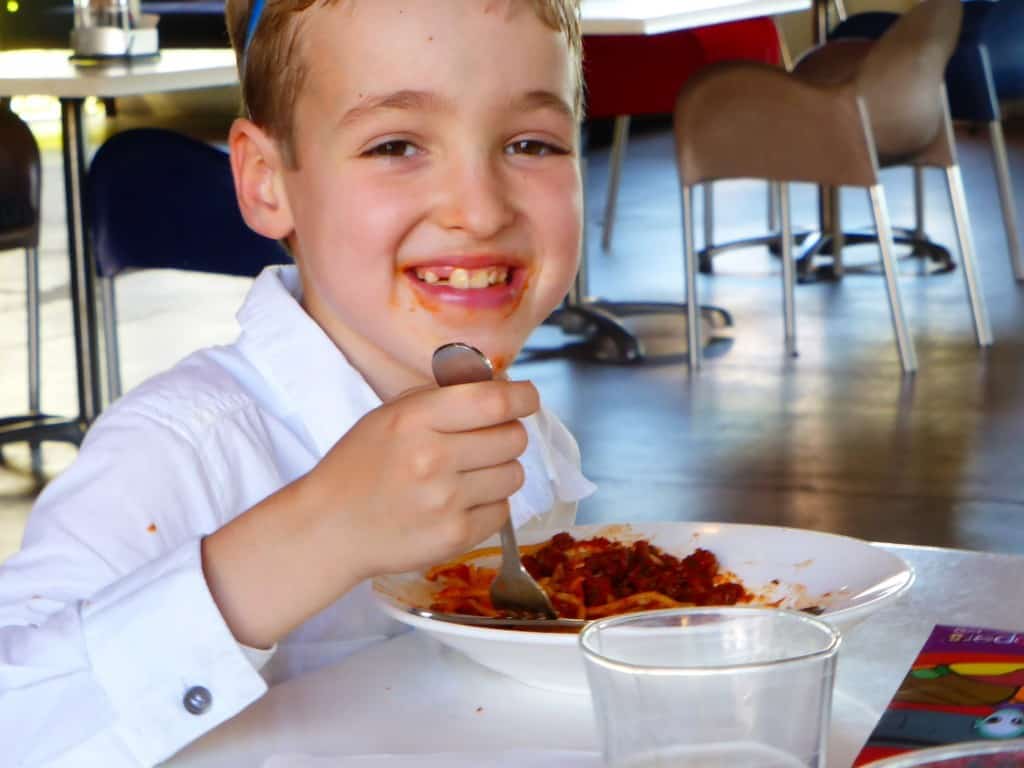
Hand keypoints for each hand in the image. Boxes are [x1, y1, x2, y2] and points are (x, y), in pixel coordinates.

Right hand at [202, 379, 538, 647]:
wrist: (330, 528)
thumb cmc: (361, 465)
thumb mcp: (390, 415)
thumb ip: (442, 396)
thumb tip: (500, 385)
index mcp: (415, 420)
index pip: (494, 402)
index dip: (522, 397)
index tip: (527, 398)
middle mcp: (433, 458)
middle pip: (513, 438)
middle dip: (507, 435)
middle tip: (487, 442)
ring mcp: (446, 501)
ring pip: (514, 475)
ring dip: (500, 471)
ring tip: (469, 475)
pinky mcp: (454, 536)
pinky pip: (503, 512)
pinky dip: (489, 505)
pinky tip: (460, 503)